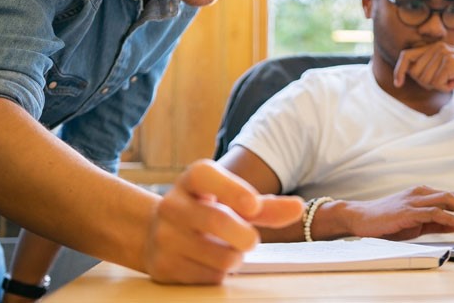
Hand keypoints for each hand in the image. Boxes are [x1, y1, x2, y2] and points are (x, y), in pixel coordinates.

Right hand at [143, 159, 303, 283]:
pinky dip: (219, 273)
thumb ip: (265, 206)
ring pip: (219, 256)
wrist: (155, 232)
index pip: (206, 176)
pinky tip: (209, 261)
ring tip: (227, 248)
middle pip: (217, 220)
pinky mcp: (163, 267)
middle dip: (245, 235)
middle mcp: (172, 204)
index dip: (233, 190)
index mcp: (192, 180)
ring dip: (235, 257)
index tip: (254, 205)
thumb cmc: (205, 211)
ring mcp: (164, 237)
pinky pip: (208, 277)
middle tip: (252, 240)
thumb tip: (298, 208)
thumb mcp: (232, 201)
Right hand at [343, 185, 453, 241]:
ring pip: (449, 201)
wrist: (360, 218)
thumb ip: (439, 223)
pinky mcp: (408, 210)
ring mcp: (414, 200)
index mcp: (424, 194)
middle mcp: (421, 192)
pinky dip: (450, 217)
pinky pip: (434, 212)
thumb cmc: (387, 221)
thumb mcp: (418, 223)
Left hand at [393, 42, 453, 91]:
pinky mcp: (450, 62)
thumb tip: (407, 73)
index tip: (398, 84)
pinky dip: (445, 88)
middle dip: (426, 83)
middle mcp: (436, 47)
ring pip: (425, 80)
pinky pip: (437, 83)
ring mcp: (443, 53)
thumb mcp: (442, 70)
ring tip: (451, 80)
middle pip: (415, 73)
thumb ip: (426, 69)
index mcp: (433, 47)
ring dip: (438, 86)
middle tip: (443, 82)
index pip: (406, 56)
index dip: (399, 70)